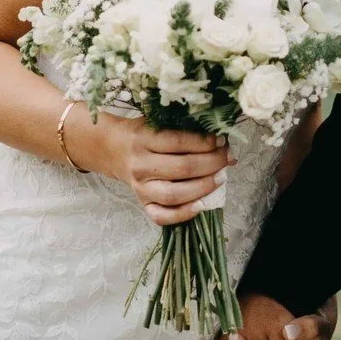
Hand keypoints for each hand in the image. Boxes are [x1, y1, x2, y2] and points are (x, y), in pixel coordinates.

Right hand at [63, 107, 229, 225]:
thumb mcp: (158, 123)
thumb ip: (187, 130)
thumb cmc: (144, 133)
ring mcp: (140, 187)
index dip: (204, 142)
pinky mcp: (142, 204)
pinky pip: (161, 216)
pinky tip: (202, 205)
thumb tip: (223, 145)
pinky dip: (183, 214)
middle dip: (211, 164)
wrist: (114, 149)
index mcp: (143, 138)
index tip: (221, 140)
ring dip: (203, 187)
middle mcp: (140, 164)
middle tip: (226, 158)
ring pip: (174, 195)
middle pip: (181, 168)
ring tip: (220, 178)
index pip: (178, 142)